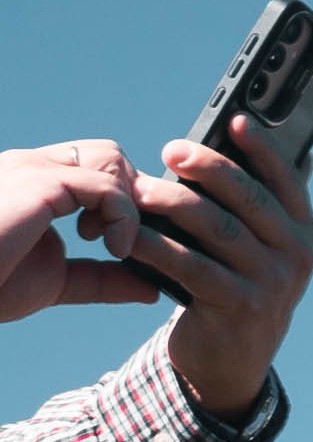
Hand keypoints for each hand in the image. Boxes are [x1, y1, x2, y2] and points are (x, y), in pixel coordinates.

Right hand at [0, 143, 162, 331]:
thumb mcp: (58, 282)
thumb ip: (102, 279)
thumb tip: (150, 287)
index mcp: (33, 184)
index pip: (95, 167)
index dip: (123, 199)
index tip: (124, 243)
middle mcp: (32, 167)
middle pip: (109, 154)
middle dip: (134, 194)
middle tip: (126, 240)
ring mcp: (34, 169)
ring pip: (114, 161)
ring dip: (133, 204)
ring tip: (118, 247)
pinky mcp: (40, 183)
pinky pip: (109, 186)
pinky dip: (126, 219)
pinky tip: (116, 250)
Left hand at [127, 123, 312, 420]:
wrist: (232, 361)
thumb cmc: (239, 288)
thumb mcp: (265, 247)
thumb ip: (275, 205)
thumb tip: (302, 152)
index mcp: (303, 231)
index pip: (287, 180)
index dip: (263, 149)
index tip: (234, 120)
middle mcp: (296, 255)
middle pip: (250, 199)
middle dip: (211, 168)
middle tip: (171, 150)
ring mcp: (272, 283)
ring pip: (219, 229)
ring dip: (174, 204)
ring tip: (138, 191)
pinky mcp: (240, 307)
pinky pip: (193, 267)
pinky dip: (158, 248)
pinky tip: (131, 235)